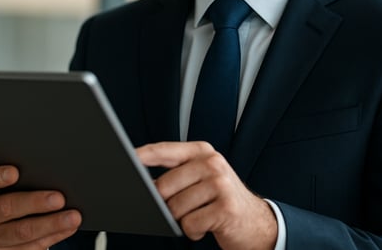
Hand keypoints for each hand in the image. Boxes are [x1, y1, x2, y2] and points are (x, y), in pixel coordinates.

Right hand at [0, 165, 81, 249]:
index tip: (15, 172)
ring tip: (72, 216)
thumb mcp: (0, 180)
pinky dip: (54, 235)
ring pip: (21, 232)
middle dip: (35, 203)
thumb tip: (46, 165)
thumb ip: (14, 173)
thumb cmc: (4, 191)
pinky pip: (31, 248)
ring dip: (51, 224)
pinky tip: (68, 227)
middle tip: (59, 198)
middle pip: (5, 208)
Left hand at [137, 142, 277, 249]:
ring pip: (175, 208)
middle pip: (164, 186)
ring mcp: (220, 184)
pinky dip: (194, 231)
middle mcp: (212, 164)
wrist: (255, 221)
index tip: (126, 158)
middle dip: (167, 203)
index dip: (142, 155)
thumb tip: (143, 181)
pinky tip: (207, 225)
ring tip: (200, 214)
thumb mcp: (203, 177)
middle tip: (186, 206)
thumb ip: (176, 172)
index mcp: (202, 152)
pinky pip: (190, 224)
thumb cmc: (222, 199)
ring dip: (183, 219)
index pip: (163, 150)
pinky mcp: (225, 208)